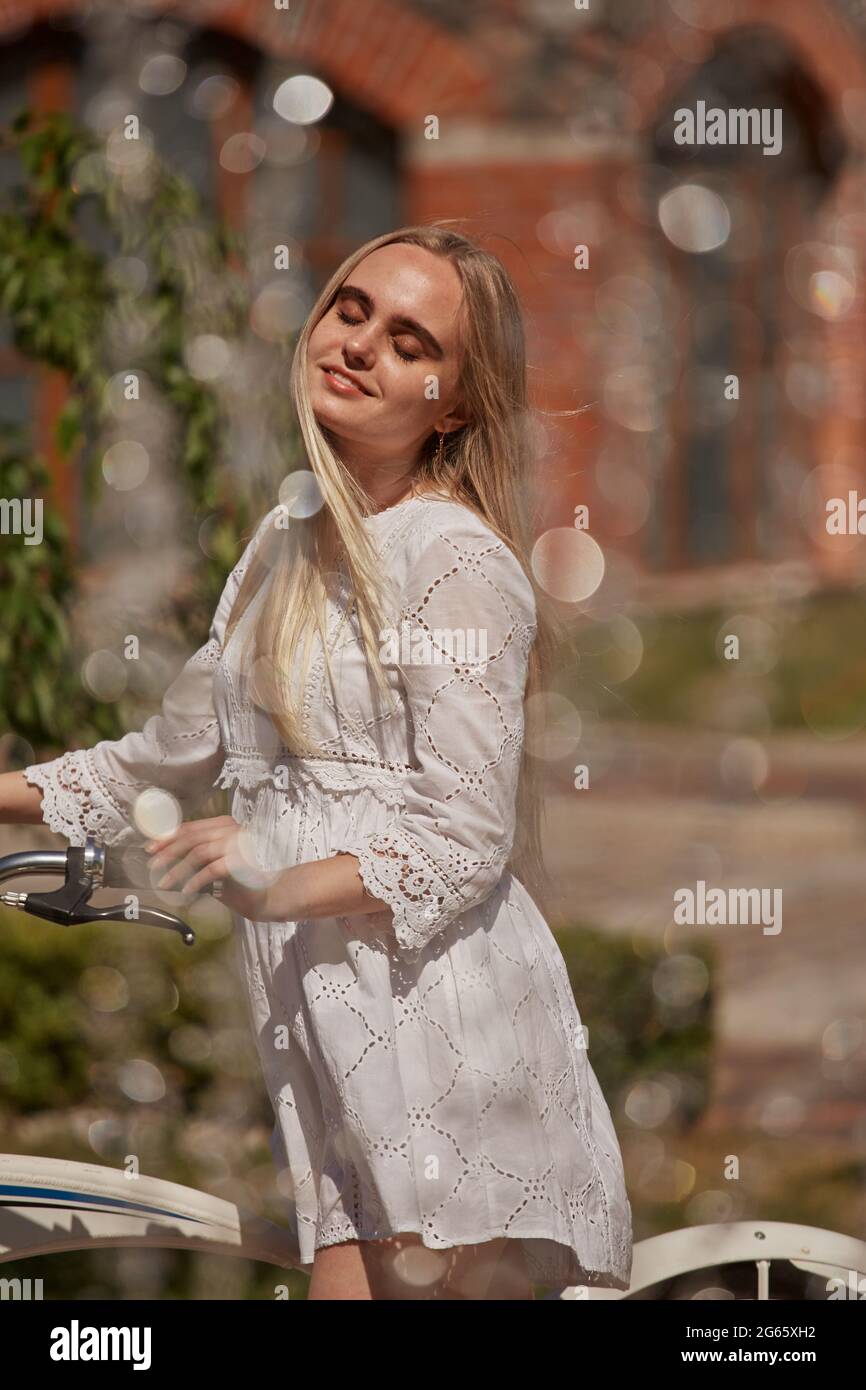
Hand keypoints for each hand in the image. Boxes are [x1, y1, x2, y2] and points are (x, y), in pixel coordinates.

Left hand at [143, 815, 275, 919]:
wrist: (268, 893)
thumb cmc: (240, 879)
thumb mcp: (215, 861)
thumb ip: (197, 853)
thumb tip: (165, 855)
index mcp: (224, 825)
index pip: (190, 827)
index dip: (167, 837)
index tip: (151, 848)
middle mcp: (231, 830)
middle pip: (191, 837)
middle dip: (167, 852)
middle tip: (153, 865)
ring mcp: (237, 844)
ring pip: (197, 853)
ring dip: (177, 870)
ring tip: (165, 883)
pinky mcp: (239, 861)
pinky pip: (209, 870)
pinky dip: (194, 881)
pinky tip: (186, 891)